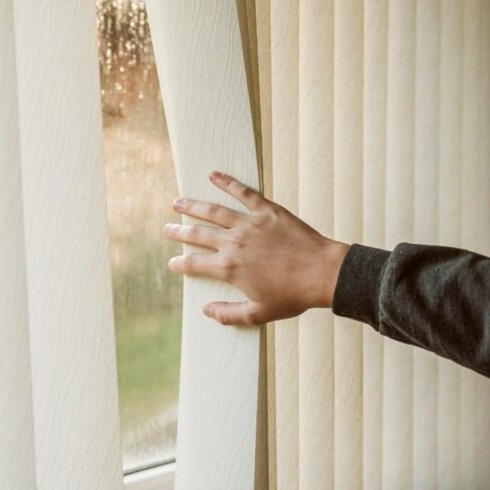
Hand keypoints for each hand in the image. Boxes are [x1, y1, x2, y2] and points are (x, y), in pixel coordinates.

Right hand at [163, 171, 348, 325]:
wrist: (322, 273)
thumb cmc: (292, 296)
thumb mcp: (258, 313)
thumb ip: (229, 314)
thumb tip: (206, 310)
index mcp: (228, 268)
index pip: (194, 263)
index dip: (180, 264)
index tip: (173, 264)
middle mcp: (233, 242)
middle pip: (197, 234)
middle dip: (178, 231)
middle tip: (167, 229)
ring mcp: (249, 224)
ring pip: (213, 211)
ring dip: (192, 206)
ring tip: (178, 203)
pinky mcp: (266, 210)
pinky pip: (242, 192)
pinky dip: (226, 182)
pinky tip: (213, 175)